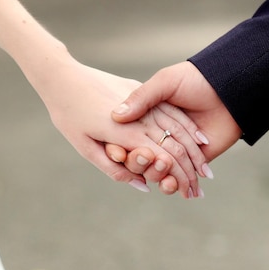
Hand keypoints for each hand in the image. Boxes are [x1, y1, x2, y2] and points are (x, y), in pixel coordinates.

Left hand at [33, 58, 206, 197]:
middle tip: (201, 190)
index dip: (179, 177)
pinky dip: (188, 127)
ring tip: (206, 170)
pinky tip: (199, 139)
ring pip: (178, 128)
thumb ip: (113, 169)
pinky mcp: (141, 89)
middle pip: (175, 146)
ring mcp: (144, 101)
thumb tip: (143, 186)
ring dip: (195, 151)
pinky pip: (171, 109)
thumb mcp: (86, 147)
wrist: (63, 76)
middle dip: (191, 170)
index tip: (189, 193)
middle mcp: (140, 117)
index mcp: (126, 133)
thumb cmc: (68, 115)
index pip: (163, 159)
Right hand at [111, 61, 242, 192]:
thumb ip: (142, 97)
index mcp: (147, 117)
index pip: (125, 139)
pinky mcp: (193, 161)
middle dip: (140, 165)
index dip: (119, 149)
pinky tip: (177, 186)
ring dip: (158, 178)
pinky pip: (179, 178)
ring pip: (158, 172)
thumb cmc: (196, 80)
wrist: (229, 88)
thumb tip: (116, 115)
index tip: (117, 154)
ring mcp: (176, 149)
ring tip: (165, 178)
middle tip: (147, 161)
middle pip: (140, 159)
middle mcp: (158, 135)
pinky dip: (175, 185)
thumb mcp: (165, 82)